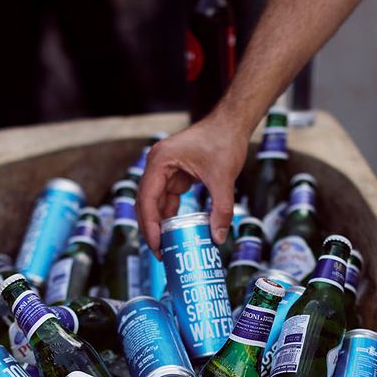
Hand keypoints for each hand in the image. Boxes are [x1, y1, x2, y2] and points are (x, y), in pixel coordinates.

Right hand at [137, 115, 248, 254]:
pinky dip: (170, 216)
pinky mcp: (174, 174)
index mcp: (160, 161)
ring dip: (159, 224)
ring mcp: (164, 170)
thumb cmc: (224, 142)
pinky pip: (167, 199)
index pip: (147, 198)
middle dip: (151, 229)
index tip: (156, 245)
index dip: (150, 224)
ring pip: (155, 203)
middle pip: (146, 203)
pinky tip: (175, 232)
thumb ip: (221, 209)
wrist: (231, 124)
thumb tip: (217, 238)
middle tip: (160, 253)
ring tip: (166, 247)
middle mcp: (157, 165)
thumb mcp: (223, 178)